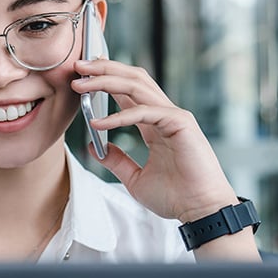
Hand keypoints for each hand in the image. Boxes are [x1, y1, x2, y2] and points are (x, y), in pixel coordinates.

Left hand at [71, 58, 239, 223]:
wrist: (201, 212)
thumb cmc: (176, 196)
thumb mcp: (135, 179)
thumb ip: (116, 160)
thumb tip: (94, 146)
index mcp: (155, 123)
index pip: (127, 91)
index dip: (104, 78)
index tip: (80, 74)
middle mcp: (164, 114)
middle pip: (132, 79)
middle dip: (103, 69)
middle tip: (77, 66)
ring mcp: (173, 116)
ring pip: (137, 87)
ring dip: (106, 81)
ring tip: (81, 84)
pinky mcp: (180, 123)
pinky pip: (145, 112)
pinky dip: (119, 115)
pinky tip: (98, 123)